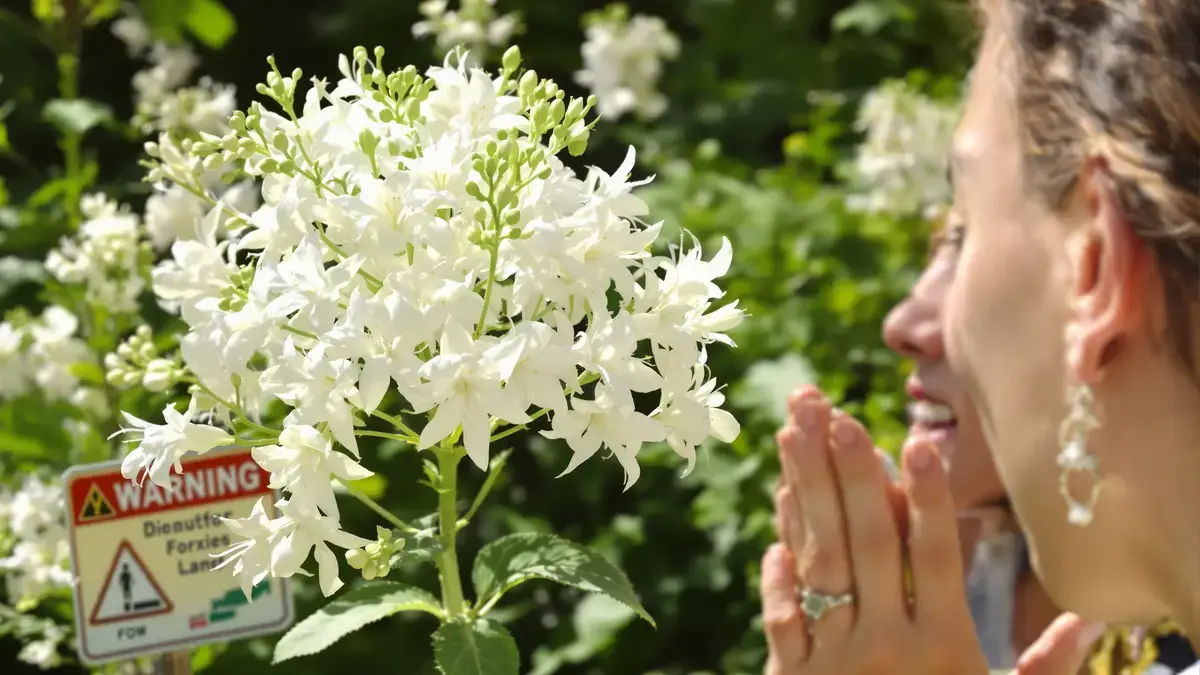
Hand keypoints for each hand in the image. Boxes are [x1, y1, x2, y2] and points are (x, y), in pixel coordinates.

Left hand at [761, 386, 1105, 674]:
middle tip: (834, 414)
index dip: (929, 500)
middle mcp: (884, 646)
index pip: (935, 559)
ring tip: (792, 436)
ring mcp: (833, 660)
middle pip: (868, 545)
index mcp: (941, 649)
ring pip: (819, 565)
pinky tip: (774, 533)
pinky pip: (782, 616)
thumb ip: (1043, 670)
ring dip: (804, 498)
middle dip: (852, 476)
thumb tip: (1085, 622)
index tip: (919, 441)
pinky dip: (777, 575)